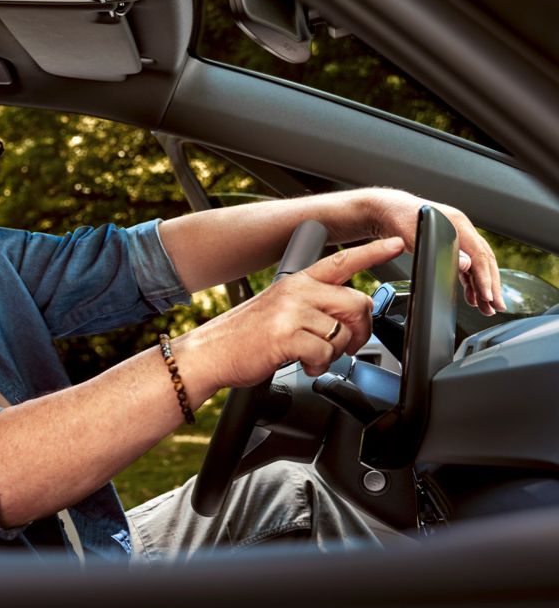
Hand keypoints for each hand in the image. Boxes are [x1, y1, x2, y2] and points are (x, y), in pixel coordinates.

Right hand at [180, 236, 404, 388]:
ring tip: (312, 356)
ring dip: (334, 353)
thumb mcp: (280, 308)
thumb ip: (312, 306)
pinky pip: (326, 353)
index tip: (396, 242)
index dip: (373, 251)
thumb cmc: (244, 335)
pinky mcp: (286, 335)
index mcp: (298, 281)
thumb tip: (346, 320)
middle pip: (357, 303)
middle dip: (359, 331)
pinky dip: (318, 365)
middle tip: (345, 345)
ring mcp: (291, 312)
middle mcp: (297, 291)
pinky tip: (302, 363)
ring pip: (343, 333)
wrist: (210, 352)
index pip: (342, 261)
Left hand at [367, 189, 505, 315]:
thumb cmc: (399, 219)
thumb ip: (441, 250)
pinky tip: (471, 296)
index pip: (479, 254)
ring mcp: (458, 237)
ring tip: (487, 307)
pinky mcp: (450, 244)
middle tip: (497, 306)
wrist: (387, 209)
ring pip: (477, 265)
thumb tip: (467, 264)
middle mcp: (462, 229)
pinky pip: (466, 265)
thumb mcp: (417, 236)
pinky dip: (470, 282)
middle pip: (484, 261)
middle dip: (491, 285)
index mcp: (458, 224)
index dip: (485, 277)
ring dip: (482, 286)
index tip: (488, 296)